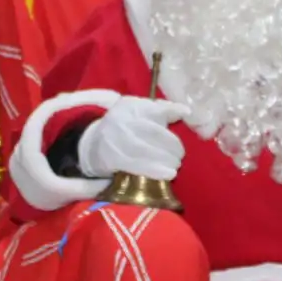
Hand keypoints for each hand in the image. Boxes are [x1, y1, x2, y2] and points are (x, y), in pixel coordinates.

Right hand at [76, 97, 190, 179]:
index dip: (172, 112)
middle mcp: (120, 118)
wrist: (94, 144)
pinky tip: (167, 174)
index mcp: (130, 105)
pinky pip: (135, 165)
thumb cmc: (127, 128)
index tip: (186, 117)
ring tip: (176, 166)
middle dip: (171, 145)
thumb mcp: (141, 113)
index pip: (155, 109)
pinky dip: (153, 170)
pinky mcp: (110, 157)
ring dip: (164, 159)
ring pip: (144, 149)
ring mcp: (113, 138)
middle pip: (152, 132)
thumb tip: (187, 111)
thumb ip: (164, 111)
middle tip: (180, 155)